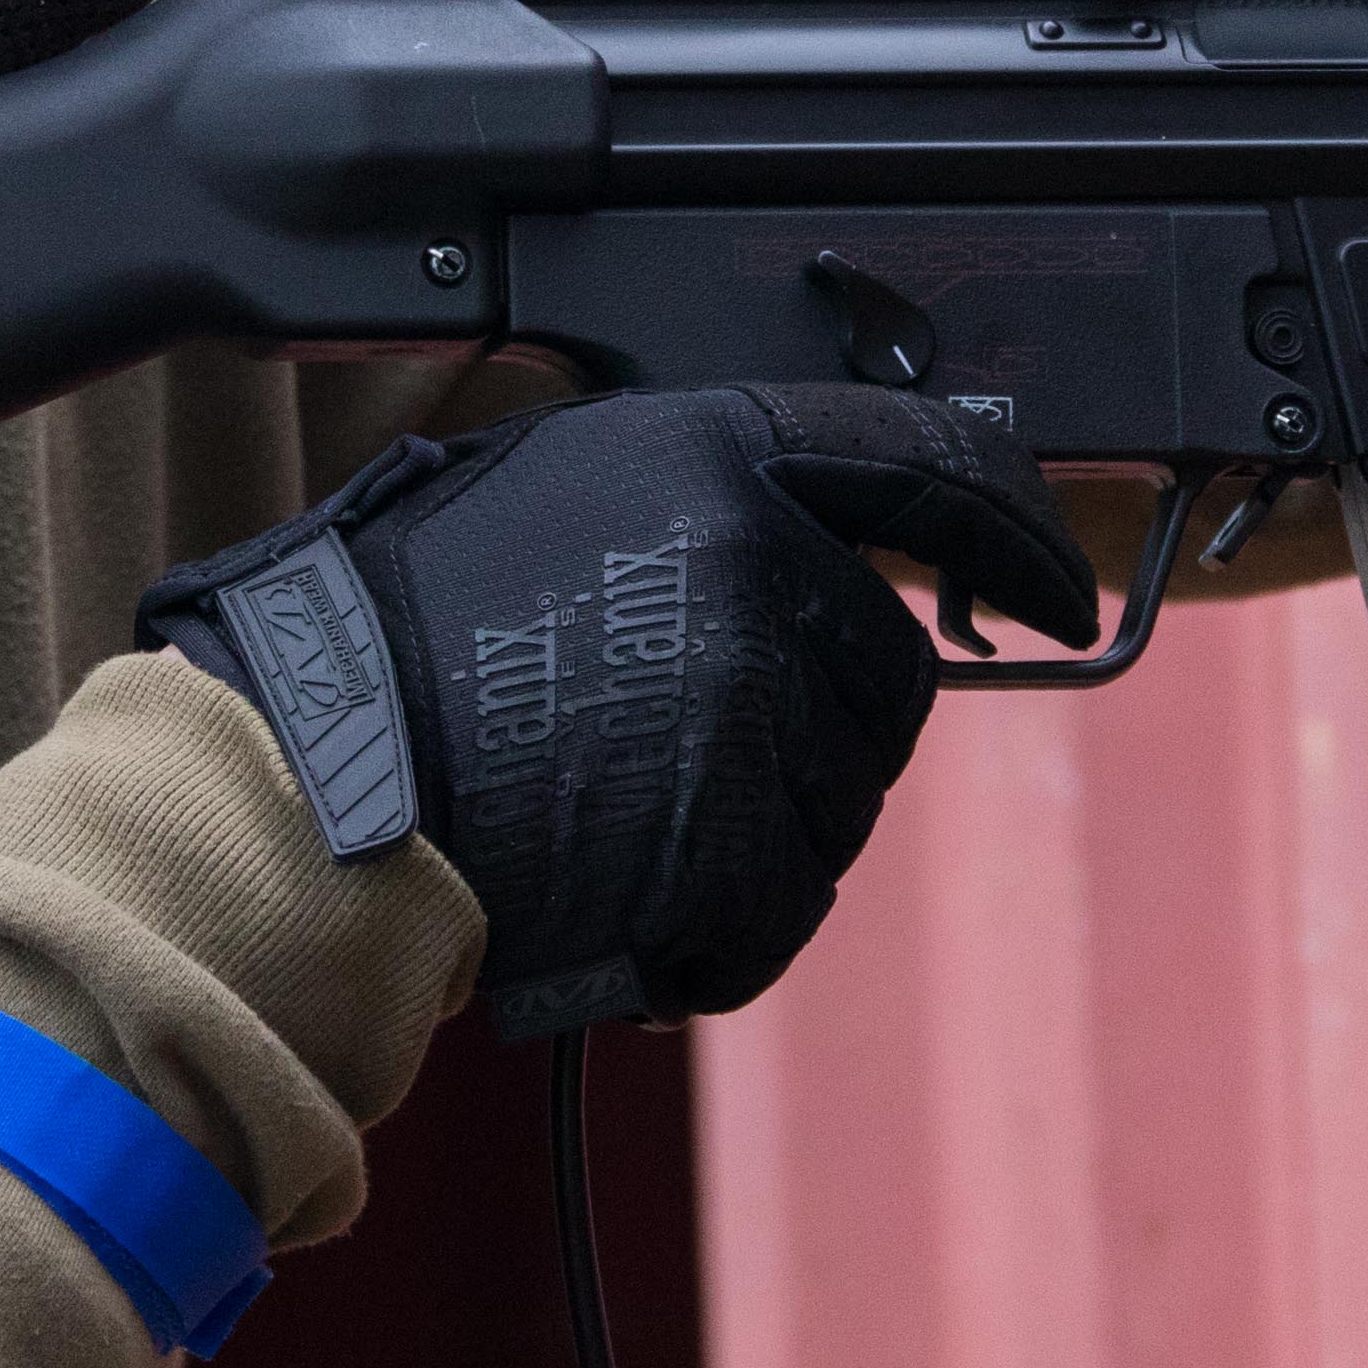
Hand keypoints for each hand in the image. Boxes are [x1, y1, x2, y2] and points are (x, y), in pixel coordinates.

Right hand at [141, 386, 1095, 1037]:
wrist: (305, 774)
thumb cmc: (410, 631)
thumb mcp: (568, 488)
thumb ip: (719, 500)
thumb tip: (860, 542)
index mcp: (719, 451)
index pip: (935, 466)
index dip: (1019, 533)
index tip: (1061, 586)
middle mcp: (753, 563)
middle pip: (894, 669)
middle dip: (822, 721)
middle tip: (681, 740)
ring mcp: (749, 708)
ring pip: (845, 797)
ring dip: (761, 821)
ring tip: (614, 800)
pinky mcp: (732, 839)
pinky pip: (785, 900)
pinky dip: (717, 917)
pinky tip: (616, 878)